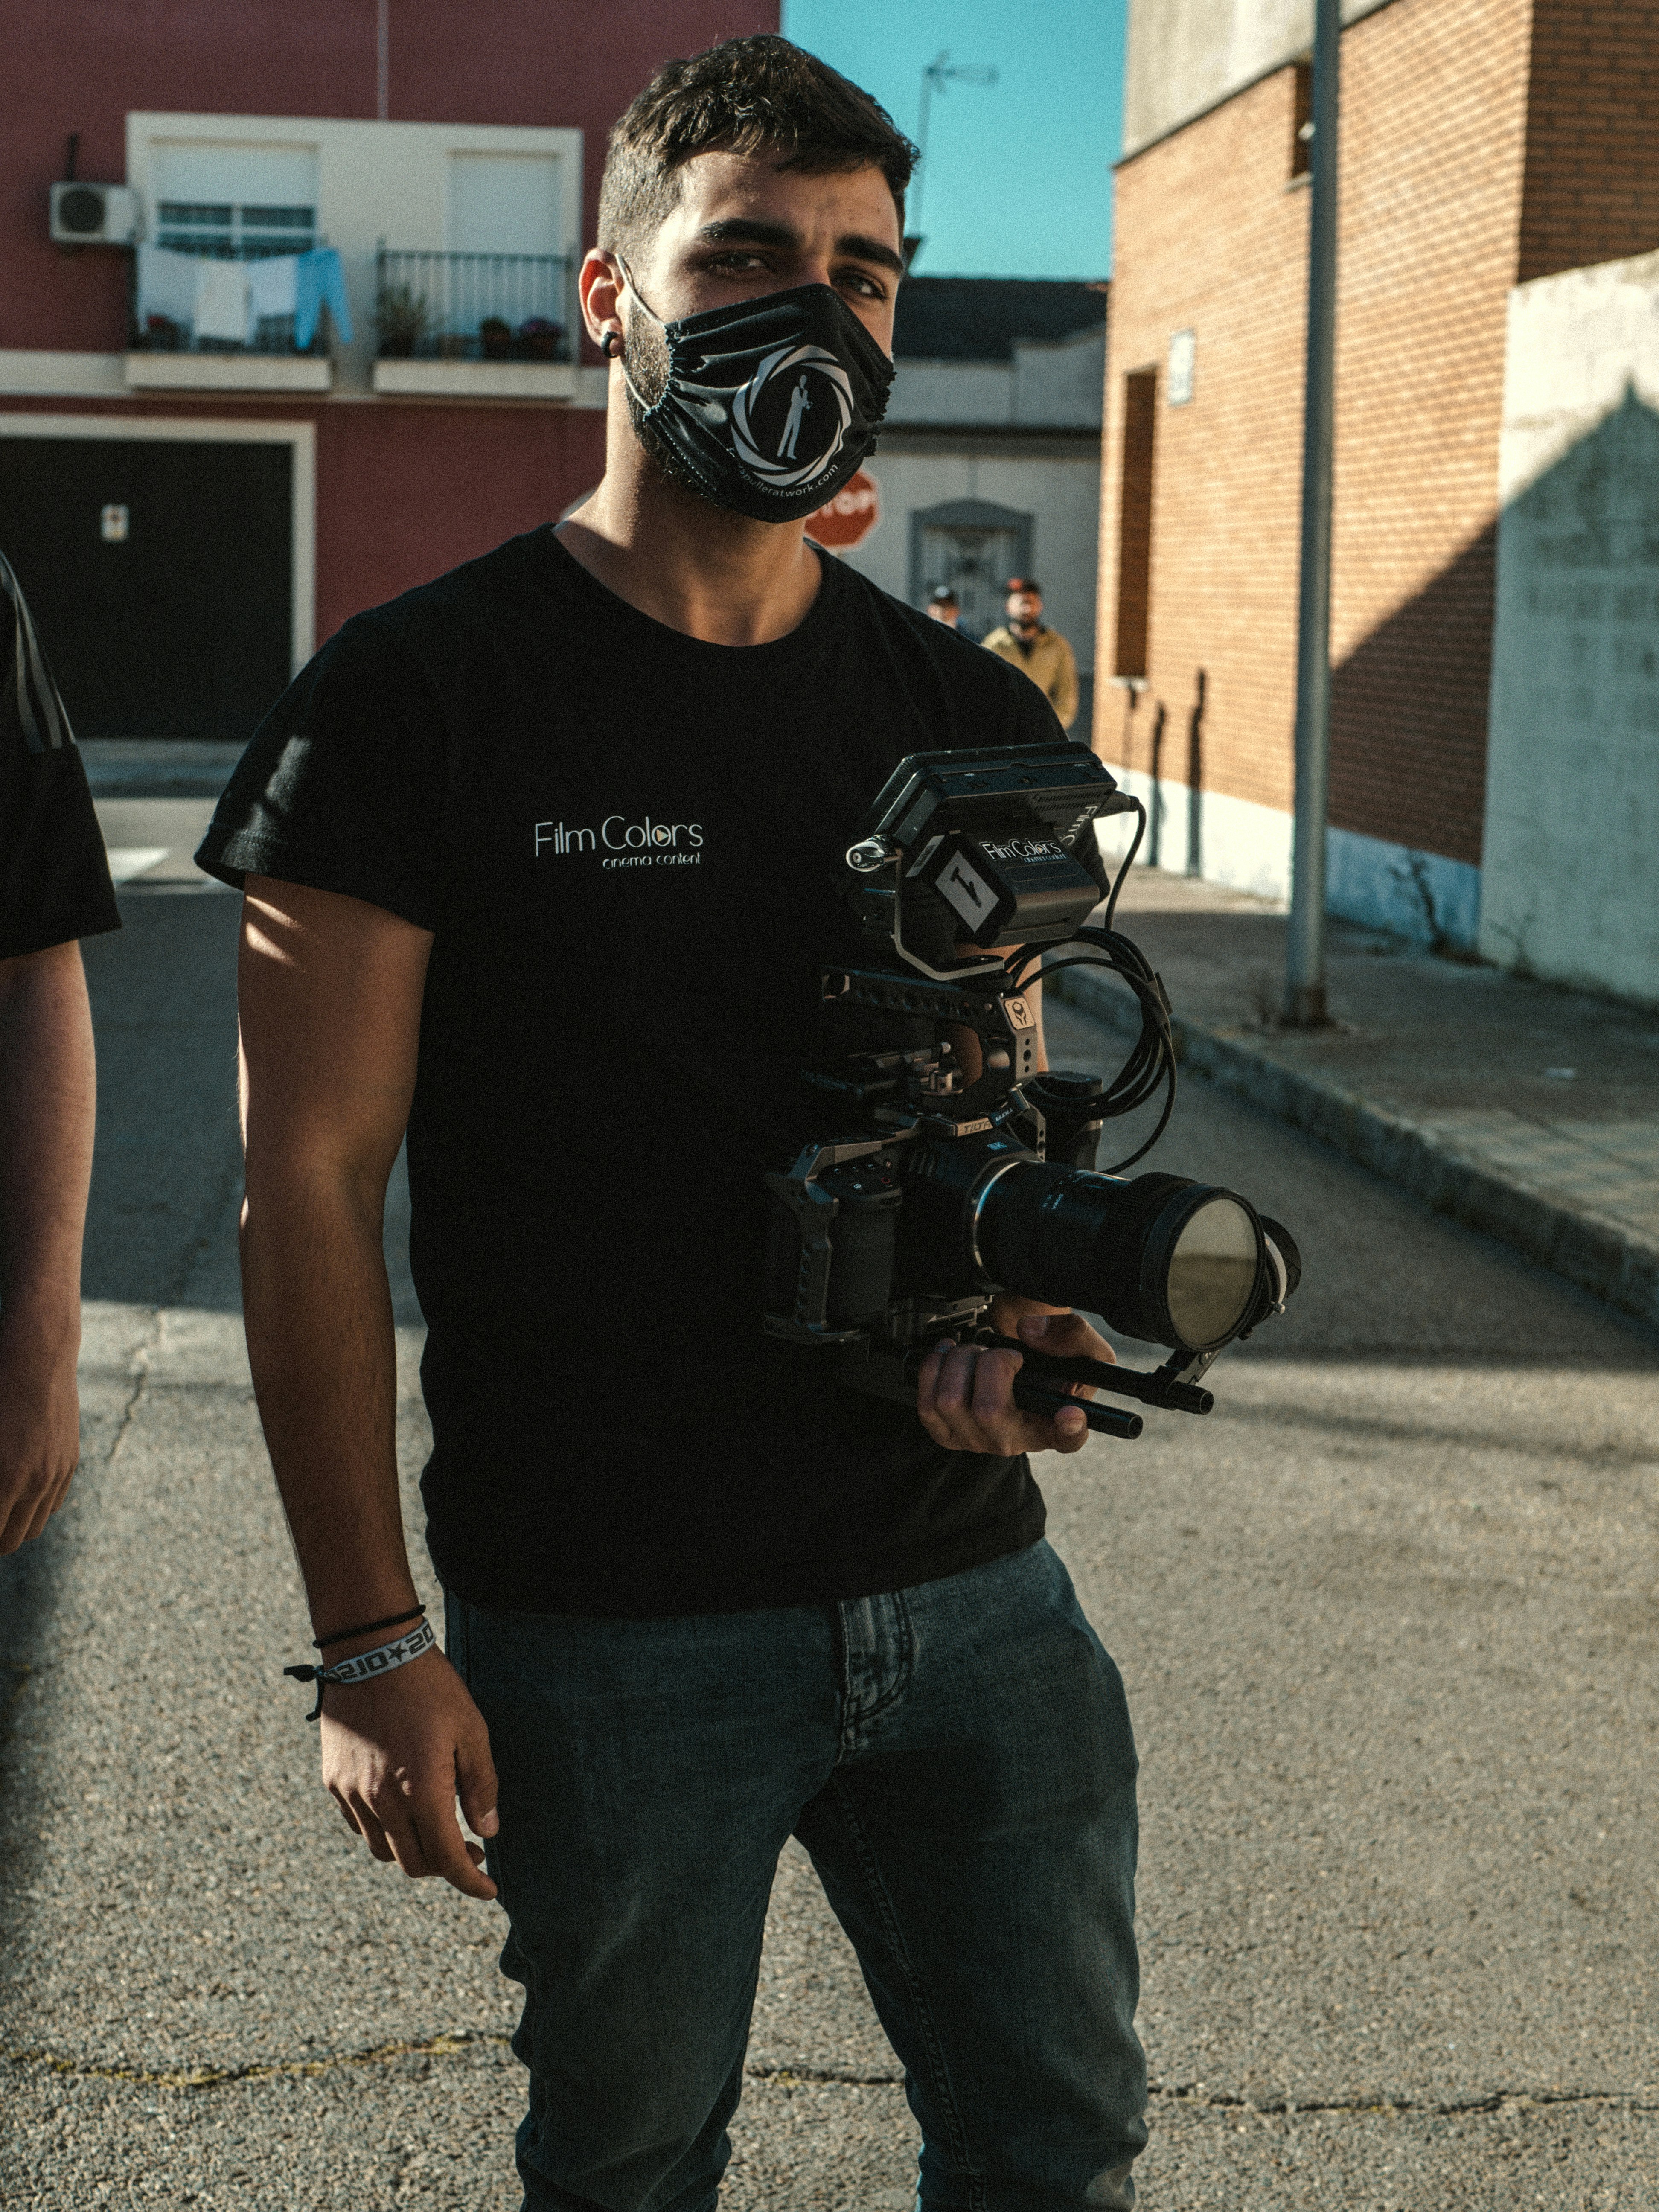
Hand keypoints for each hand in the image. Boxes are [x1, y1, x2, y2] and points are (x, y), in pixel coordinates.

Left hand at [0, 1303, 80, 1554]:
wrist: (37, 1357)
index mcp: (6, 1479)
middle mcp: (35, 1482)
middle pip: (11, 1540)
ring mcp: (56, 1472)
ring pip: (34, 1526)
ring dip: (12, 1527)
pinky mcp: (69, 1461)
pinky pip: (53, 1503)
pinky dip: (34, 1508)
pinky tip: (17, 1495)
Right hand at [321, 1647, 499, 1900]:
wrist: (372, 1651)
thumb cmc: (430, 1687)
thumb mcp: (471, 1730)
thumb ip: (481, 1785)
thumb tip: (488, 1831)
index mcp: (421, 1791)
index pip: (447, 1859)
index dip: (471, 1882)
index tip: (489, 1890)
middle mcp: (381, 1801)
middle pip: (414, 1863)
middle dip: (445, 1867)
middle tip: (471, 1850)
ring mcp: (352, 1792)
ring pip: (383, 1850)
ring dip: (413, 1851)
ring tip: (437, 1829)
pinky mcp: (334, 1780)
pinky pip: (359, 1825)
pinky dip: (384, 1830)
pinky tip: (403, 1810)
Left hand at [917, 1307, 1115, 1458]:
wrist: (1016, 1371)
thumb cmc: (1049, 1367)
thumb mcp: (1079, 1348)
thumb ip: (1071, 1333)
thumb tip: (1030, 1331)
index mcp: (1056, 1424)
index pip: (1069, 1438)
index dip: (1070, 1427)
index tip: (1070, 1412)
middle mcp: (1017, 1441)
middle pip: (989, 1410)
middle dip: (988, 1362)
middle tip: (999, 1353)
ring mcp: (977, 1441)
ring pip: (950, 1402)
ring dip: (959, 1362)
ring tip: (975, 1353)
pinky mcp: (947, 1434)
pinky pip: (926, 1405)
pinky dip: (934, 1369)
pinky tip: (951, 1357)